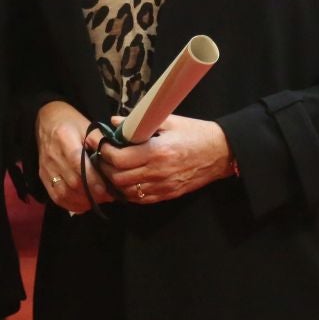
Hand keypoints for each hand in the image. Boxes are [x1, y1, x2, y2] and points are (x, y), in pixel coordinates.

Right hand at [36, 100, 104, 214]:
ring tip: (98, 200)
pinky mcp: (42, 176)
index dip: (94, 181)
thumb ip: (101, 143)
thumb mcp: (88, 126)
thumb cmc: (71, 122)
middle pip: (73, 183)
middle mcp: (52, 156)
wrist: (46, 120)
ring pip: (64, 193)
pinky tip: (84, 204)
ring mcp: (46, 168)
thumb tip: (117, 163)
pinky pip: (56, 197)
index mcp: (65, 139)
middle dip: (93, 194)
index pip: (79, 165)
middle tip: (109, 197)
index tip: (108, 189)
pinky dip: (71, 204)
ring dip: (83, 201)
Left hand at [89, 113, 233, 204]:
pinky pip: (139, 199)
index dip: (103, 150)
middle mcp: (158, 172)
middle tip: (99, 154)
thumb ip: (140, 122)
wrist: (221, 153)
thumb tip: (115, 121)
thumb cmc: (196, 133)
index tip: (97, 141)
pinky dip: (127, 191)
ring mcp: (163, 186)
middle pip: (117, 177)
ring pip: (125, 191)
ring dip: (113, 180)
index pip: (119, 158)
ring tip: (109, 166)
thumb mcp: (169, 121)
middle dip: (103, 165)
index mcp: (157, 152)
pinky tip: (124, 179)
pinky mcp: (167, 194)